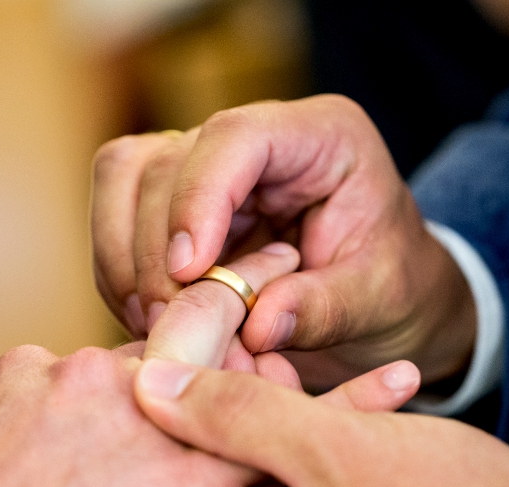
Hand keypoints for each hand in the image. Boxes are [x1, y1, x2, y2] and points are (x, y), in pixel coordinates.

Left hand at [0, 343, 253, 486]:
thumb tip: (215, 456)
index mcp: (198, 461)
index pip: (234, 415)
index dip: (217, 429)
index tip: (199, 445)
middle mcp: (153, 403)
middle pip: (177, 383)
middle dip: (160, 413)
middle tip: (122, 463)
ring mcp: (84, 375)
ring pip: (114, 371)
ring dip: (102, 404)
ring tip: (68, 462)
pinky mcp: (24, 366)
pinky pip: (51, 370)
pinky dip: (45, 400)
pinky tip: (30, 448)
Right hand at [91, 95, 475, 388]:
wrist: (383, 301)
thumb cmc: (391, 288)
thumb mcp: (377, 301)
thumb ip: (324, 309)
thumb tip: (258, 327)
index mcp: (321, 136)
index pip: (234, 138)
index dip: (197, 199)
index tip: (189, 272)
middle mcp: (255, 139)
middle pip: (164, 164)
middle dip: (154, 252)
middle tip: (170, 325)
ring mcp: (208, 166)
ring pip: (124, 181)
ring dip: (125, 261)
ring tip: (156, 326)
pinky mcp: (175, 201)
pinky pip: (117, 221)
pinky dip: (121, 275)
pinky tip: (151, 320)